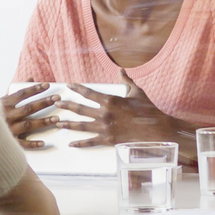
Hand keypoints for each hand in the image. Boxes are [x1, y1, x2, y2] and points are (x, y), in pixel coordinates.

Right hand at [1, 82, 60, 147]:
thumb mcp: (2, 100)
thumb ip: (16, 89)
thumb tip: (30, 78)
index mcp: (4, 104)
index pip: (21, 94)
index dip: (34, 89)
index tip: (47, 85)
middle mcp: (6, 115)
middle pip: (28, 108)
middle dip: (44, 103)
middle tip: (57, 99)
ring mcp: (8, 128)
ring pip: (28, 124)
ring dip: (42, 121)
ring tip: (56, 118)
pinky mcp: (9, 140)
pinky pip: (22, 143)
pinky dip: (32, 143)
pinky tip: (43, 143)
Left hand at [60, 70, 178, 147]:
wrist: (157, 130)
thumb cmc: (148, 111)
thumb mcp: (137, 93)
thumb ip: (126, 81)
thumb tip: (121, 70)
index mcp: (110, 101)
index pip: (89, 93)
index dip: (77, 89)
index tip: (68, 86)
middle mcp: (104, 114)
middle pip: (80, 109)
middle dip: (67, 106)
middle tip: (56, 103)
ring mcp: (105, 128)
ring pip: (82, 126)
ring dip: (68, 124)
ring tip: (57, 123)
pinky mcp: (108, 140)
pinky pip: (91, 142)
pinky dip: (80, 143)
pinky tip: (71, 144)